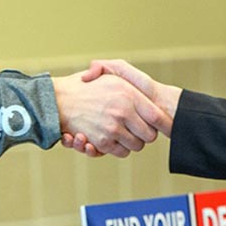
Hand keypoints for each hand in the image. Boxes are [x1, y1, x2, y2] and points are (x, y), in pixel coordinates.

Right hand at [53, 71, 171, 158]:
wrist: (58, 99)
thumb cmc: (86, 84)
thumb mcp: (111, 73)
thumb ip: (133, 81)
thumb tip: (153, 99)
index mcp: (128, 95)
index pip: (157, 116)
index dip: (165, 124)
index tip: (167, 126)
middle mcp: (122, 112)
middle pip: (150, 135)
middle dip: (147, 133)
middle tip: (139, 127)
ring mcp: (112, 128)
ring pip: (137, 146)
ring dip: (133, 141)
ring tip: (125, 132)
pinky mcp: (101, 142)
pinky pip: (122, 152)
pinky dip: (120, 148)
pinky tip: (114, 137)